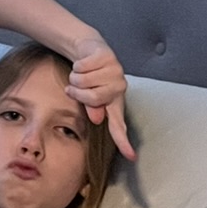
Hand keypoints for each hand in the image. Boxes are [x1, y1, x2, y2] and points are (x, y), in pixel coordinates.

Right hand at [66, 35, 132, 159]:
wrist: (89, 50)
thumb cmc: (89, 76)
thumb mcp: (88, 96)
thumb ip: (93, 109)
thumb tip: (98, 118)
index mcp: (115, 103)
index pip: (118, 126)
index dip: (123, 142)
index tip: (131, 157)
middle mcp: (119, 88)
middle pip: (93, 98)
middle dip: (77, 91)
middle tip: (75, 86)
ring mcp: (116, 71)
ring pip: (83, 81)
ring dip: (75, 76)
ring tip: (80, 73)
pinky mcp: (108, 56)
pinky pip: (82, 66)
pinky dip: (77, 65)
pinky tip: (84, 62)